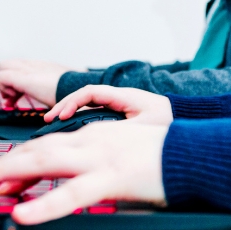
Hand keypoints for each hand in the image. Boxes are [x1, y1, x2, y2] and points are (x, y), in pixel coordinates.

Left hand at [0, 59, 73, 106]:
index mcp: (43, 67)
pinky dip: (5, 88)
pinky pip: (3, 76)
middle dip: (6, 82)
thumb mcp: (63, 88)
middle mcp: (34, 65)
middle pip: (8, 63)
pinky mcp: (25, 78)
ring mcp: (29, 70)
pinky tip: (14, 100)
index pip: (20, 66)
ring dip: (4, 85)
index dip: (15, 82)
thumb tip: (59, 100)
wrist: (78, 89)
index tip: (17, 97)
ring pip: (3, 66)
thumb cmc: (74, 91)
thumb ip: (56, 90)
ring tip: (12, 99)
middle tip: (11, 98)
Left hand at [0, 119, 168, 224]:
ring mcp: (100, 158)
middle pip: (36, 150)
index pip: (46, 145)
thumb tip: (79, 185)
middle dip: (1, 165)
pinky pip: (71, 195)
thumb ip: (100, 166)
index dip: (17, 160)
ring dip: (8, 175)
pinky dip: (44, 205)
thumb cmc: (169, 157)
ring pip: (43, 163)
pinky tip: (22, 213)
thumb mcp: (126, 154)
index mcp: (94, 135)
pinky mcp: (113, 179)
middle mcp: (91, 141)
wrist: (198, 153)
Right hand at [47, 85, 172, 125]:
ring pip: (87, 104)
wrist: (182, 117)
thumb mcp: (146, 127)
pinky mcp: (117, 113)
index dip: (72, 102)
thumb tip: (103, 137)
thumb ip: (125, 130)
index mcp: (123, 96)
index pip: (90, 92)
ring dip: (70, 111)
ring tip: (53, 122)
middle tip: (48, 119)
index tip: (61, 115)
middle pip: (83, 97)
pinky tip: (71, 129)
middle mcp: (117, 97)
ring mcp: (116, 104)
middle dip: (64, 106)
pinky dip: (80, 117)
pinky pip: (93, 112)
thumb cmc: (168, 120)